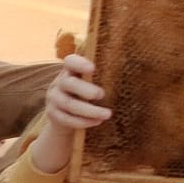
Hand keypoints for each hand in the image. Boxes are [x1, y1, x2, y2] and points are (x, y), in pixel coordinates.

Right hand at [32, 52, 109, 173]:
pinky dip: (83, 121)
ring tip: (107, 114)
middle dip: (85, 90)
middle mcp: (59, 83)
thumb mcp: (90, 82)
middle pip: (69, 83)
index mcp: (70, 71)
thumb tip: (130, 72)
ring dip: (89, 110)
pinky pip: (66, 119)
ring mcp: (54, 99)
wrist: (65, 115)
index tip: (93, 68)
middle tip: (102, 95)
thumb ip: (101, 77)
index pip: (70, 61)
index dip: (80, 63)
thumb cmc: (86, 94)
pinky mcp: (53, 114)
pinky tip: (97, 122)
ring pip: (68, 104)